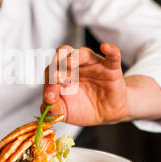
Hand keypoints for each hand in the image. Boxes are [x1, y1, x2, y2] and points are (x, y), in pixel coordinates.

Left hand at [41, 43, 160, 126]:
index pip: (50, 71)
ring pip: (83, 53)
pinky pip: (112, 56)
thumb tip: (48, 100)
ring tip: (69, 63)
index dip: (48, 81)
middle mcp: (76, 66)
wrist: (106, 115)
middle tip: (56, 77)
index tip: (50, 97)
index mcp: (61, 74)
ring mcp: (93, 65)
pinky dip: (111, 50)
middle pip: (64, 55)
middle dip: (57, 63)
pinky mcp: (111, 69)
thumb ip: (53, 108)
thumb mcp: (64, 112)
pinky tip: (105, 47)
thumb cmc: (82, 109)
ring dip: (75, 56)